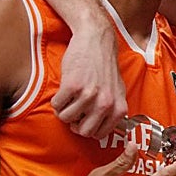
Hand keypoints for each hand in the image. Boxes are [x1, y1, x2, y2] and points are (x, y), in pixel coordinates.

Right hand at [53, 21, 127, 139]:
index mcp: (119, 109)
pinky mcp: (73, 86)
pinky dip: (56, 100)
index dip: (88, 128)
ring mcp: (89, 95)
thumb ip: (114, 109)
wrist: (96, 41)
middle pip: (83, 132)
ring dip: (63, 110)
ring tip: (69, 98)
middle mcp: (106, 104)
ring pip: (66, 118)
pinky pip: (57, 105)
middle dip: (74, 123)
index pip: (99, 134)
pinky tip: (64, 90)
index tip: (84, 119)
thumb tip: (105, 129)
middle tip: (73, 111)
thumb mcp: (118, 91)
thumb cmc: (105, 66)